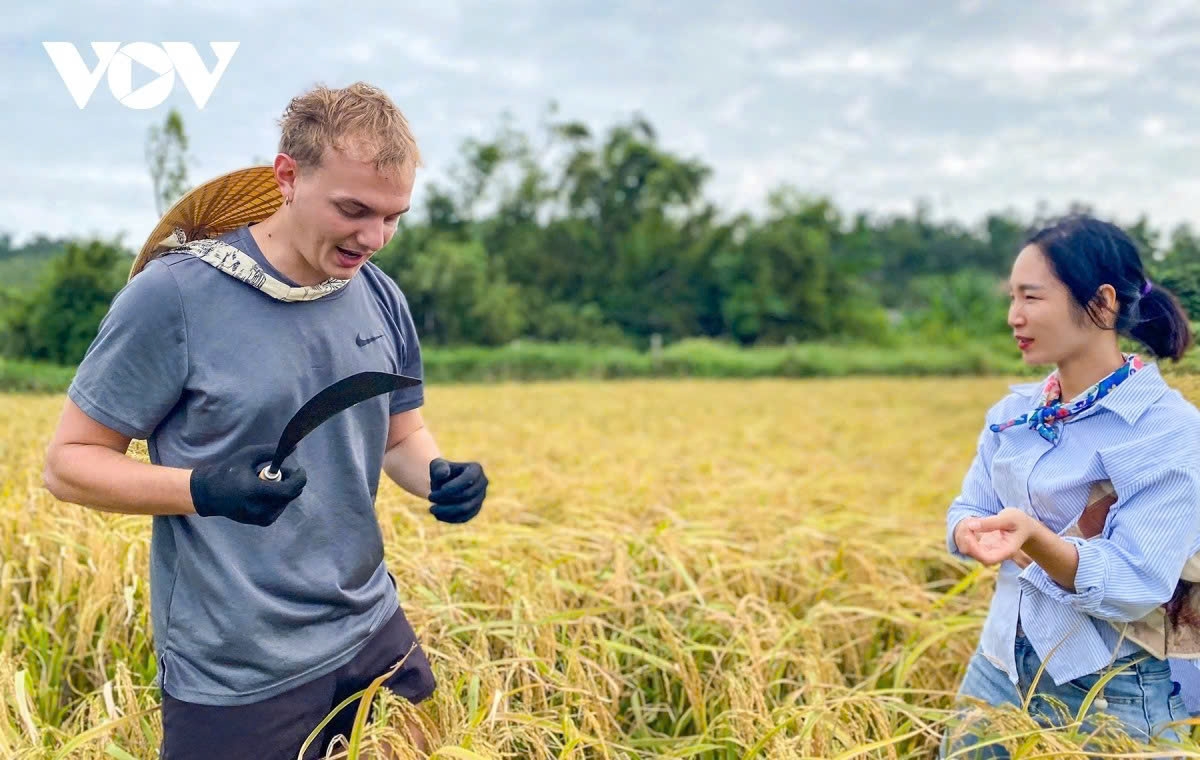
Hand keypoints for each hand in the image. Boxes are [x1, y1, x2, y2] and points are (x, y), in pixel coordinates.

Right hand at [190, 443, 306, 526]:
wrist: (210, 494)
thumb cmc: (228, 472)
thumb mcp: (248, 456)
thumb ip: (271, 451)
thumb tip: (295, 447)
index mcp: (254, 492)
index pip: (288, 490)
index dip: (299, 479)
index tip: (299, 469)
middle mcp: (259, 509)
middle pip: (290, 495)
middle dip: (290, 481)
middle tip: (279, 470)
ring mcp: (262, 518)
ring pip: (287, 501)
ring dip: (284, 488)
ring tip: (266, 481)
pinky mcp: (263, 522)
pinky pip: (281, 507)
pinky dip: (279, 497)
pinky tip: (264, 492)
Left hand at [428, 458, 486, 523]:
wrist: (443, 483)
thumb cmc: (440, 472)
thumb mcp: (436, 466)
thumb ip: (439, 467)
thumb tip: (444, 474)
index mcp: (476, 469)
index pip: (469, 478)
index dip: (455, 485)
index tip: (440, 489)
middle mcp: (482, 484)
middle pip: (467, 495)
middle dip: (446, 497)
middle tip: (430, 497)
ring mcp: (480, 499)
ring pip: (466, 509)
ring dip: (447, 510)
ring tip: (431, 509)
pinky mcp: (474, 511)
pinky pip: (464, 518)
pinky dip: (449, 518)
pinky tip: (437, 514)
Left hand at [955, 508, 1035, 565]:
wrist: (1023, 526)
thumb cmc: (1019, 522)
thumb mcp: (1009, 518)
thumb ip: (991, 523)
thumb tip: (970, 525)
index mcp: (1007, 550)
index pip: (988, 559)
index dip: (974, 550)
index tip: (967, 535)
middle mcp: (996, 554)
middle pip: (976, 556)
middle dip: (966, 541)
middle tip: (967, 523)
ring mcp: (988, 551)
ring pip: (968, 550)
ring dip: (962, 536)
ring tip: (969, 520)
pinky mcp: (982, 546)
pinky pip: (967, 543)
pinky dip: (964, 533)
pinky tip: (970, 521)